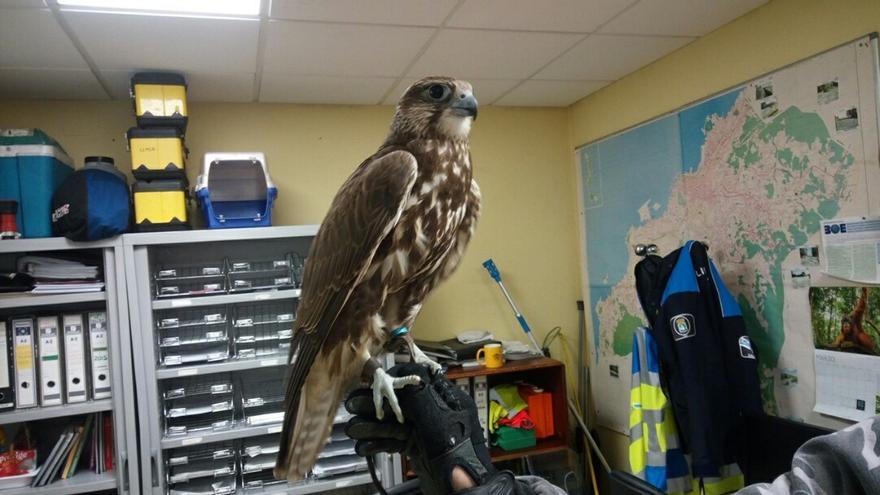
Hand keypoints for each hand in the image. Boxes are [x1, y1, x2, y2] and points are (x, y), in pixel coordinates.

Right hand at [345, 363, 494, 494]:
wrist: (463, 491)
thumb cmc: (458, 456)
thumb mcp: (438, 422)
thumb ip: (420, 399)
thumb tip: (405, 378)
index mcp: (447, 401)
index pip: (418, 381)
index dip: (395, 380)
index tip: (373, 381)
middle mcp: (436, 414)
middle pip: (401, 403)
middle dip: (376, 405)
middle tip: (352, 404)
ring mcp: (426, 433)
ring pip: (394, 424)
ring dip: (372, 426)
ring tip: (351, 429)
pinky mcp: (418, 450)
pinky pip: (395, 442)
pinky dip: (379, 444)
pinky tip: (362, 446)